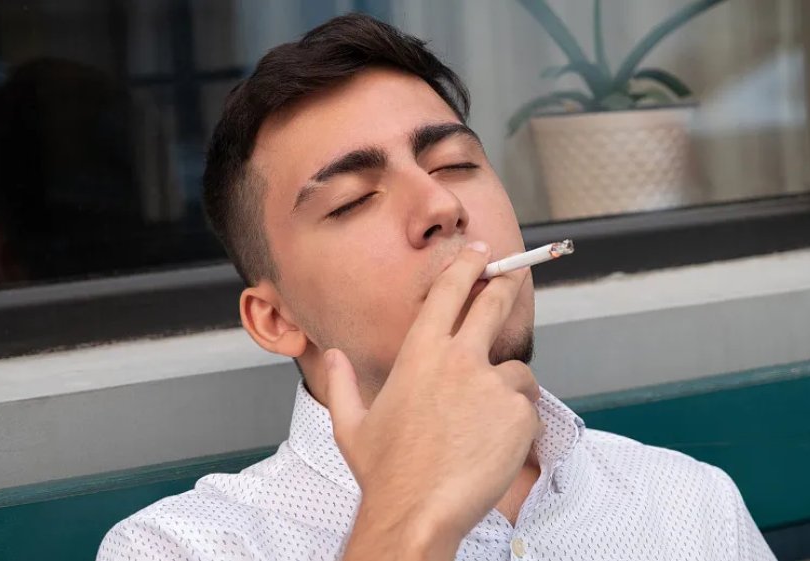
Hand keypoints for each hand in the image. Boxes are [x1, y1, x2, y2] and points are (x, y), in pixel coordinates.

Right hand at [326, 241, 541, 559]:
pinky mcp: (517, 414)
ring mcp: (491, 385)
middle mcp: (458, 360)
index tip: (479, 252)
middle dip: (505, 283)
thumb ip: (341, 383)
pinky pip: (528, 409)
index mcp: (419, 355)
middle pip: (492, 304)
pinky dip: (518, 424)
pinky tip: (494, 447)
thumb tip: (332, 356)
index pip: (447, 293)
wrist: (416, 513)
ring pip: (517, 371)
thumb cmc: (384, 472)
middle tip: (514, 272)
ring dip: (509, 388)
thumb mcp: (349, 424)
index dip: (466, 266)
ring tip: (487, 426)